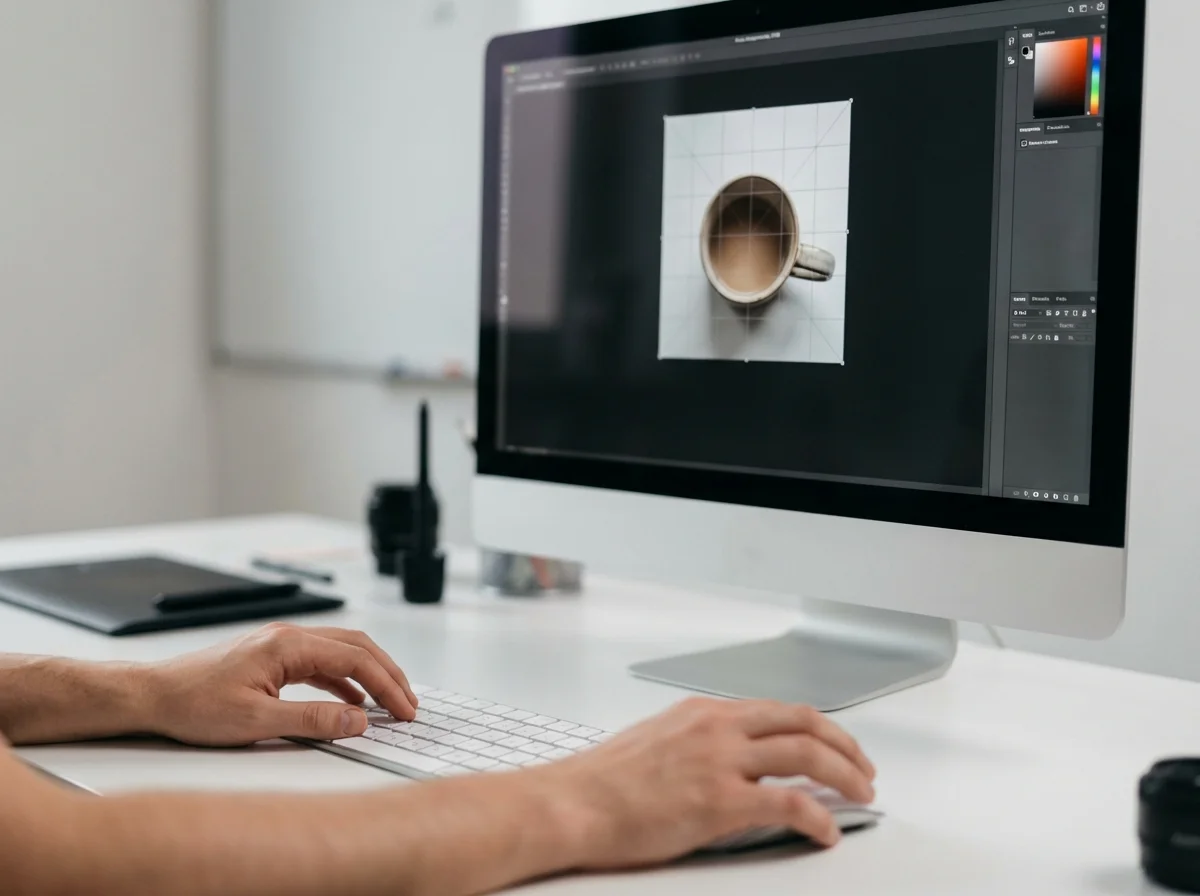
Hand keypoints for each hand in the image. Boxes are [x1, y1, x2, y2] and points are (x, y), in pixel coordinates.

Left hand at [143, 623, 417, 746]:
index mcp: (289, 644)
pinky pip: (321, 663)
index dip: (387, 686)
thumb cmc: (194, 704)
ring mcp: (281, 644)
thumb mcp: (256, 721)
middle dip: (388, 674)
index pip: (355, 660)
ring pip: (341, 652)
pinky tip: (352, 701)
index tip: (405, 710)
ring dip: (369, 676)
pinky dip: (345, 680)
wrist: (153, 694)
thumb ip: (312, 720)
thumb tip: (358, 720)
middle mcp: (289, 636)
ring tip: (389, 703)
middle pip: (356, 647)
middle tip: (409, 704)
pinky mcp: (272, 657)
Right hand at [543, 697, 875, 867]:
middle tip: (863, 770)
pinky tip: (826, 832)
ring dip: (845, 775)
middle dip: (845, 745)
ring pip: (806, 755)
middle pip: (804, 722)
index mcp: (704, 712)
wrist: (574, 803)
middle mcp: (718, 727)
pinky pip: (790, 805)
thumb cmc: (604, 780)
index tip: (836, 746)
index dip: (819, 728)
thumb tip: (731, 761)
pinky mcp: (720, 801)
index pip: (779, 710)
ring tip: (861, 795)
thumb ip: (700, 742)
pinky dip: (818, 818)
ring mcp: (721, 761)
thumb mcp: (659, 740)